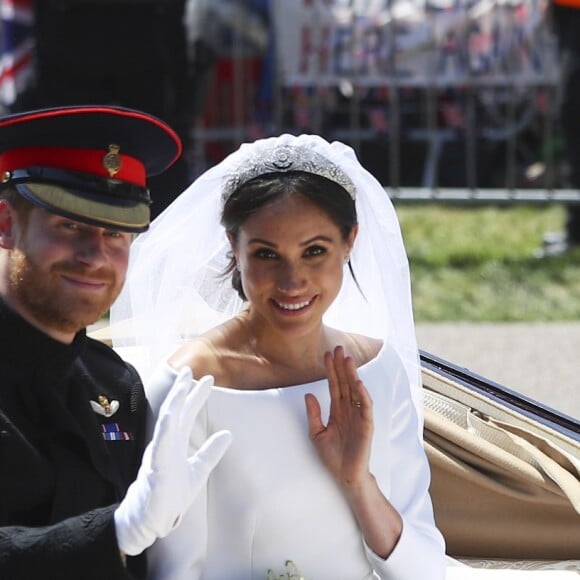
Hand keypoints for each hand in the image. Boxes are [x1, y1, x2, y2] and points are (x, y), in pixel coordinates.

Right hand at [114, 367, 231, 555]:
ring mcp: (159, 454)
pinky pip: (160, 446)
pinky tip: (169, 415)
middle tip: (190, 368)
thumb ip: (211, 452)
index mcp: (176, 442)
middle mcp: (166, 443)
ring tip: (182, 384)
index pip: (187, 413)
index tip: (208, 378)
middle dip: (182, 389)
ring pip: (165, 422)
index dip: (196, 395)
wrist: (153, 520)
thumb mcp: (198, 470)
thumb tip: (227, 433)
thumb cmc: (171, 495)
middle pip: (174, 410)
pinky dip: (165, 429)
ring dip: (173, 402)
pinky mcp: (156, 468)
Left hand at [305, 346, 372, 488]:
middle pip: (345, 383)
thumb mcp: (316, 433)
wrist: (344, 475)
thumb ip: (313, 414)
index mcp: (337, 410)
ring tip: (348, 359)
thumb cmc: (332, 456)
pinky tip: (358, 383)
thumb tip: (308, 394)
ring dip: (352, 374)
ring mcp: (358, 416)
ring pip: (355, 390)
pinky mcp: (366, 425)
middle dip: (341, 366)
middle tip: (338, 348)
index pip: (334, 385)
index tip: (326, 354)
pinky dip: (362, 394)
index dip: (330, 370)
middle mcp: (349, 410)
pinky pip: (365, 407)